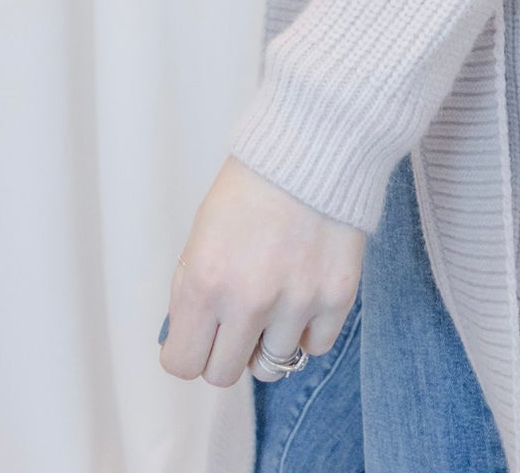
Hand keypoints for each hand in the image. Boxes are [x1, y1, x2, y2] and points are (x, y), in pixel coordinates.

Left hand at [157, 154, 365, 387]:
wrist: (313, 145)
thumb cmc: (252, 183)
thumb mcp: (201, 233)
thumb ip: (194, 290)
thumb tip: (193, 336)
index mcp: (204, 283)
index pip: (183, 363)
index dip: (189, 350)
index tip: (200, 336)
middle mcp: (248, 301)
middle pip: (223, 374)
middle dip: (226, 351)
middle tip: (237, 320)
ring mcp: (296, 302)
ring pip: (271, 366)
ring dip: (268, 341)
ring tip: (275, 302)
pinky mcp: (336, 297)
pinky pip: (315, 347)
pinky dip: (308, 330)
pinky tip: (304, 295)